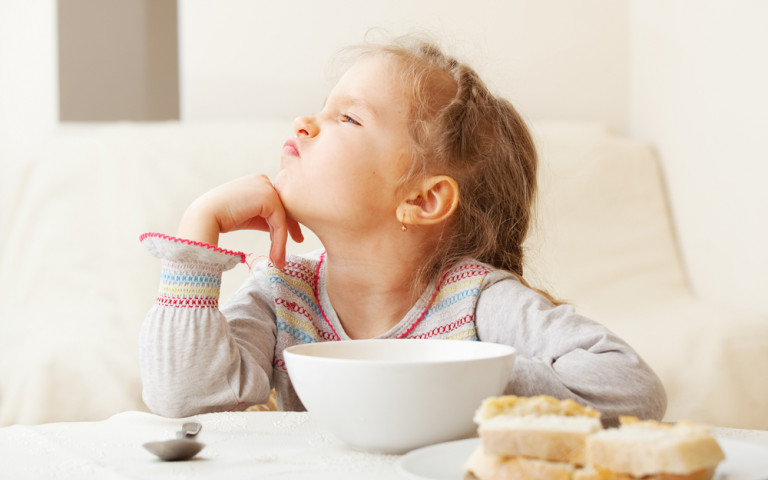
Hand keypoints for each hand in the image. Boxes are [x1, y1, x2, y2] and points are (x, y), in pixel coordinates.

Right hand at [177, 175, 302, 268]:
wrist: (204, 217)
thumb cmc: (221, 218)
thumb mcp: (248, 216)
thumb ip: (264, 218)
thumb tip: (282, 229)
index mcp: (257, 182)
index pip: (277, 203)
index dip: (286, 221)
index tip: (294, 237)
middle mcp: (263, 180)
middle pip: (283, 208)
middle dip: (291, 228)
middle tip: (299, 242)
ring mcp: (265, 187)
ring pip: (282, 217)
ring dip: (282, 240)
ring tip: (279, 260)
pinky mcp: (268, 198)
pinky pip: (280, 222)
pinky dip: (279, 241)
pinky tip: (276, 256)